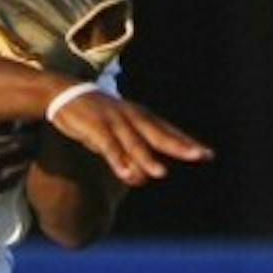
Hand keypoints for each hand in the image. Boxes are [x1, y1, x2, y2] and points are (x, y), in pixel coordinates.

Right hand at [48, 91, 212, 185]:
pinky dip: (117, 159)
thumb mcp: (117, 136)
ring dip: (147, 158)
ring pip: (134, 142)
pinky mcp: (95, 126)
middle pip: (159, 134)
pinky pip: (108, 145)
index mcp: (140, 117)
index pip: (168, 132)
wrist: (65, 93)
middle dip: (179, 146)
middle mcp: (132, 117)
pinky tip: (125, 173)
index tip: (208, 154)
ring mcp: (114, 120)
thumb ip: (130, 156)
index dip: (187, 143)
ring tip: (161, 173)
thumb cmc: (96, 118)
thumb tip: (142, 178)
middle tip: (199, 155)